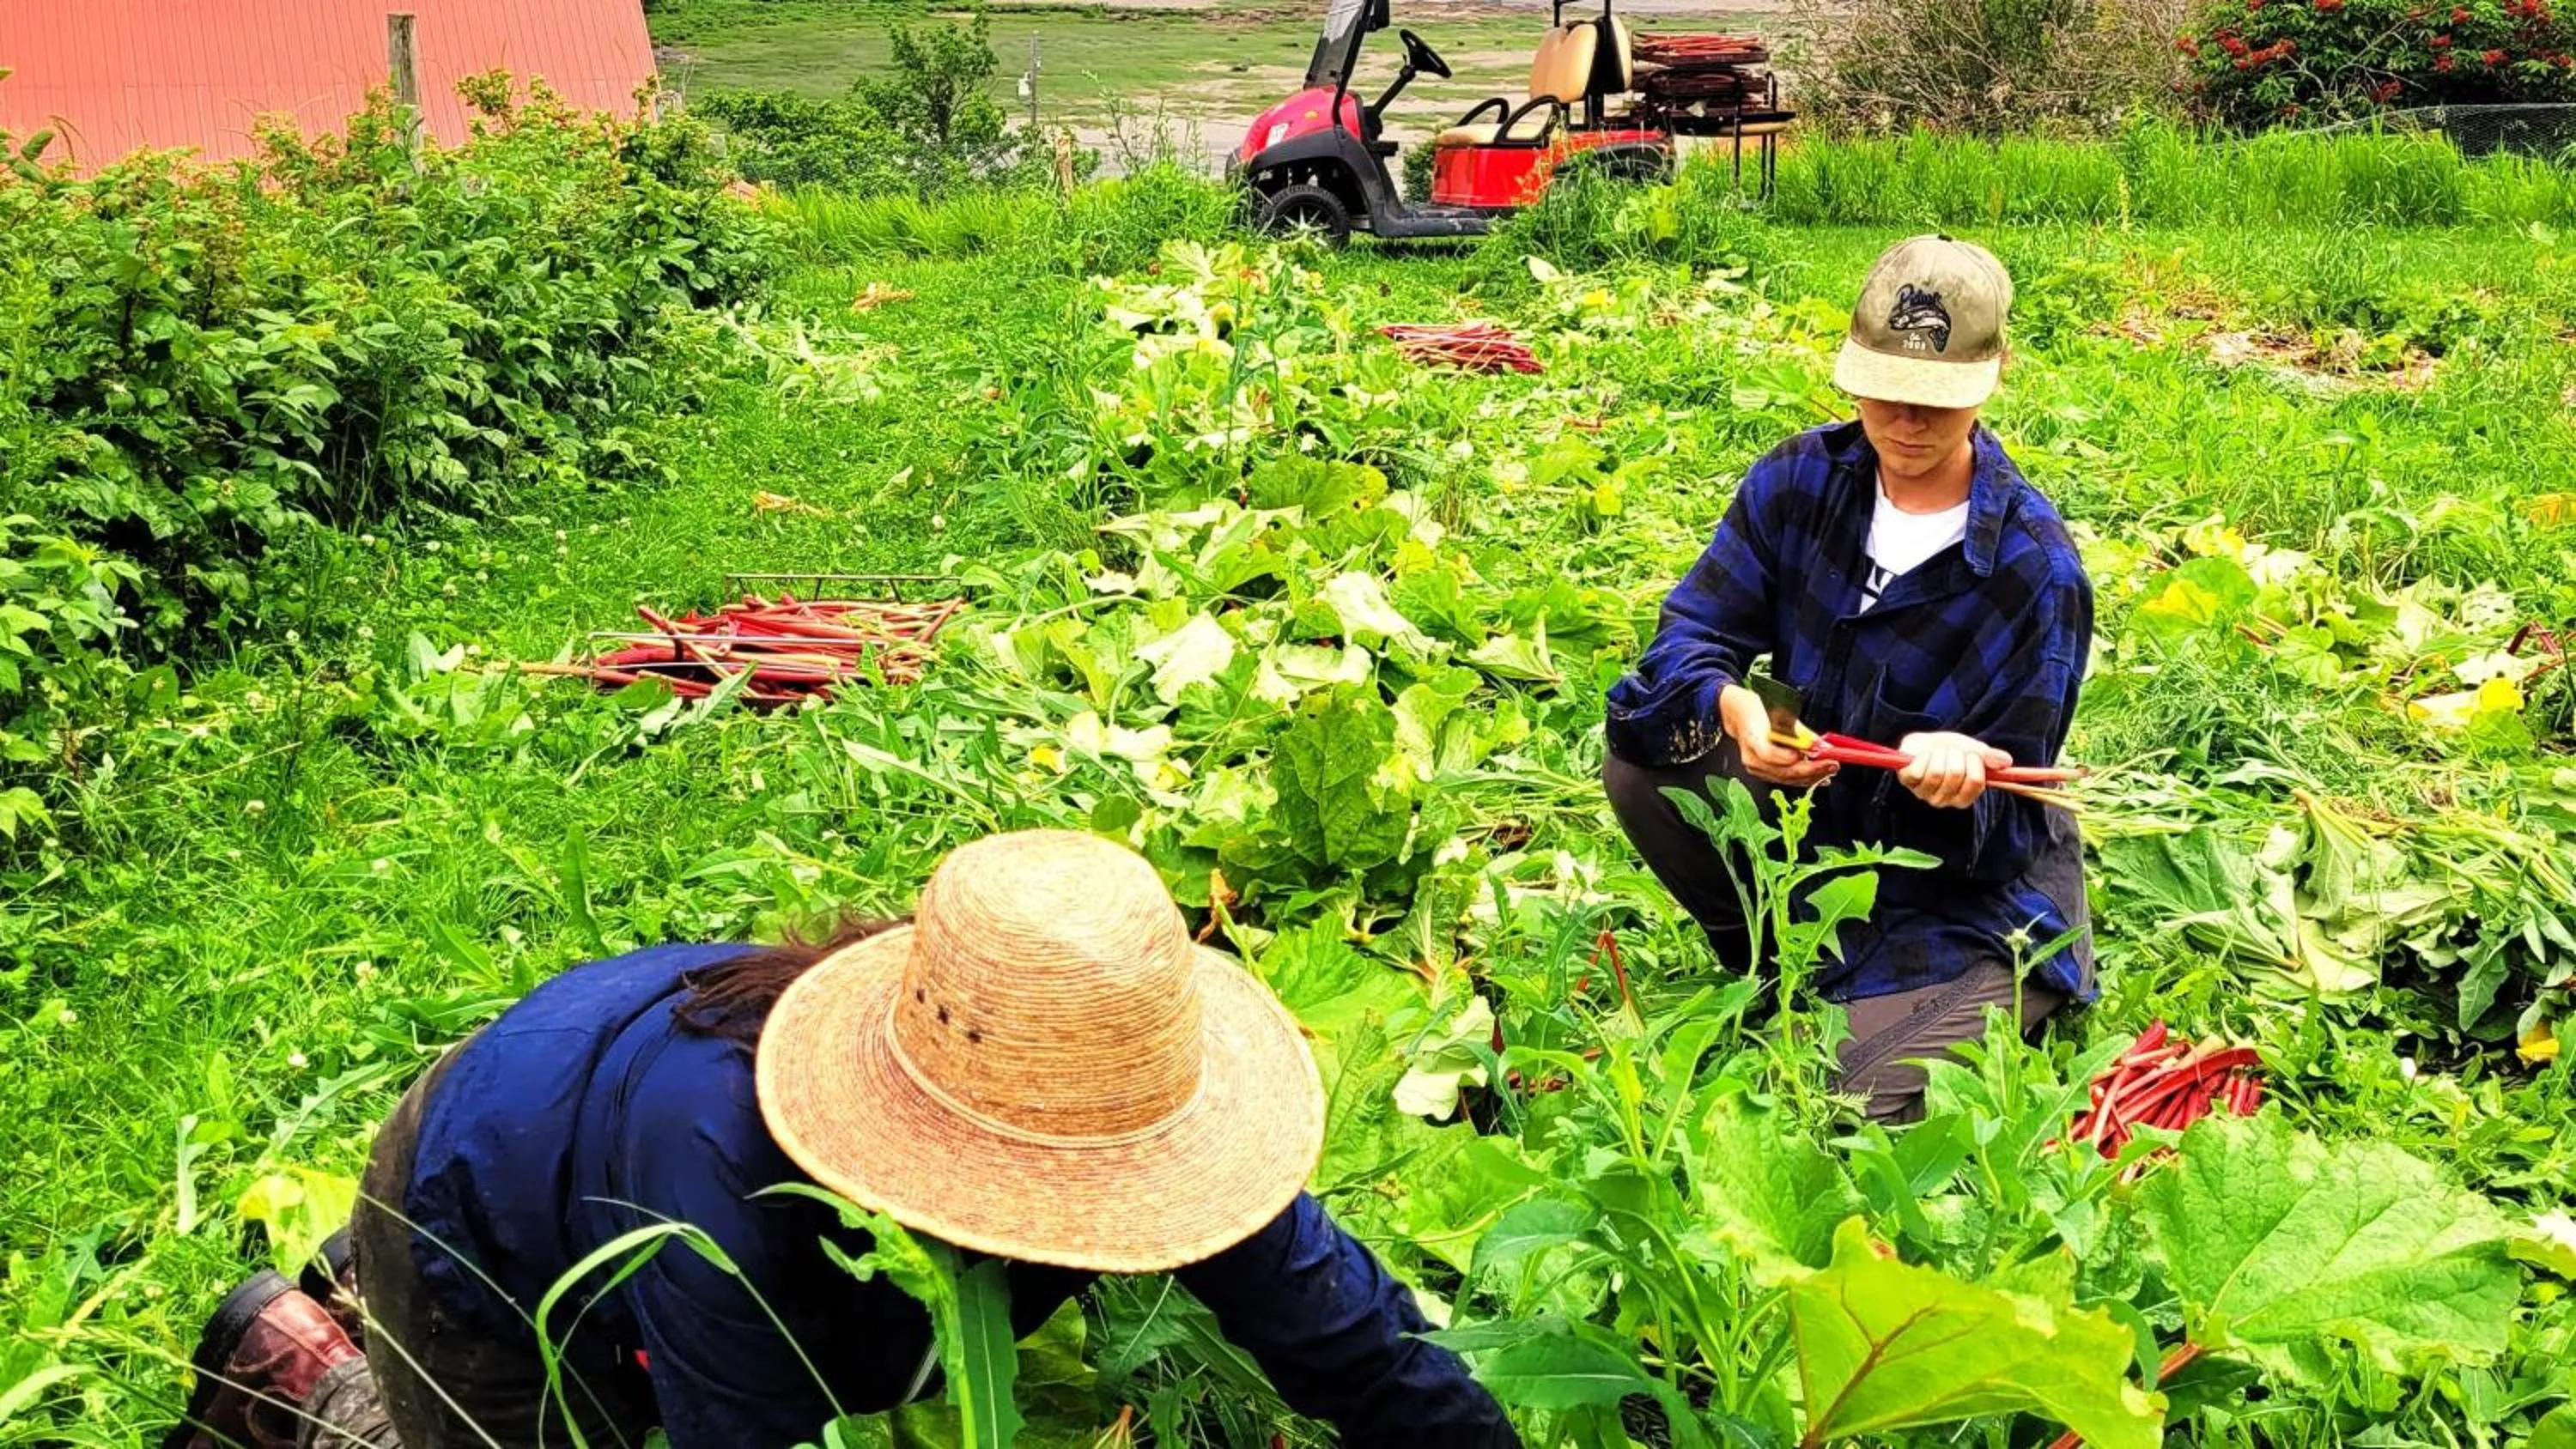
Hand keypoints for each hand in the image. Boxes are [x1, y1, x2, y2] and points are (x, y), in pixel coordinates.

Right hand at [1718, 684, 1837, 787]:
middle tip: (1832, 765)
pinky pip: (1786, 779)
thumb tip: (1822, 746)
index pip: (1767, 753)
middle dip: (1811, 770)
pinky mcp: (1762, 773)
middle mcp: (1751, 757)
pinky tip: (1820, 777)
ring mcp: (1755, 768)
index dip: (1787, 757)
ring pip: (1787, 778)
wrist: (1738, 716)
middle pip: (1782, 771)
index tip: (1807, 755)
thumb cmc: (1758, 710)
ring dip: (1811, 776)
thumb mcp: (1779, 712)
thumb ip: (1801, 732)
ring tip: (1830, 770)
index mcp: (1751, 736)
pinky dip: (1804, 778)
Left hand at [1897, 732, 2011, 808]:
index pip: (1976, 781)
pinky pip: (1918, 771)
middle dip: (1955, 754)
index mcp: (1963, 797)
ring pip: (1937, 772)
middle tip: (1951, 750)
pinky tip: (1923, 755)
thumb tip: (2006, 761)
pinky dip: (1922, 756)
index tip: (1971, 753)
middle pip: (1956, 774)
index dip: (1975, 762)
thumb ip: (1988, 757)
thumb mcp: (1973, 751)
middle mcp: (1944, 800)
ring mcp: (1924, 793)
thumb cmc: (1951, 751)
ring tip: (1937, 751)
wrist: (1925, 743)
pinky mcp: (1907, 782)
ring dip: (1939, 753)